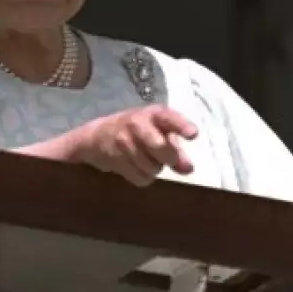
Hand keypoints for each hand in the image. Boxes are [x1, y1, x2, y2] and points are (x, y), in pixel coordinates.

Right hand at [61, 106, 198, 185]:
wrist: (98, 135)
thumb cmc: (139, 131)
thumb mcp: (159, 132)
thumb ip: (177, 150)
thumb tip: (189, 169)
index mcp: (154, 114)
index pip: (169, 118)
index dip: (182, 126)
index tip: (193, 135)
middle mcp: (137, 124)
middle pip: (160, 147)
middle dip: (168, 158)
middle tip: (168, 159)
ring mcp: (123, 141)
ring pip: (151, 167)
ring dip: (154, 168)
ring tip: (148, 159)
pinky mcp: (113, 158)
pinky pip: (140, 178)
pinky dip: (143, 177)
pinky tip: (137, 167)